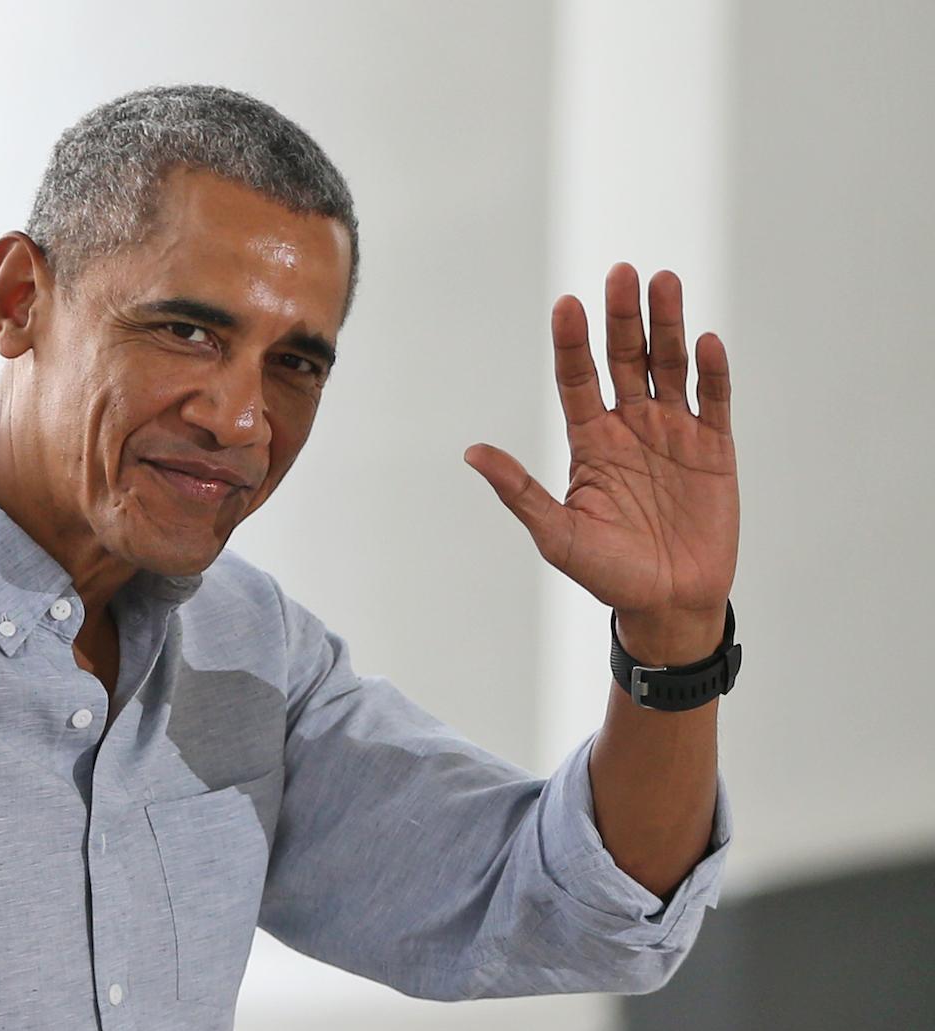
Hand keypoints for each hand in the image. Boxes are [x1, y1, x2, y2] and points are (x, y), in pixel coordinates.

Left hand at [465, 264, 738, 662]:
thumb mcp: (556, 534)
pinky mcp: (714, 446)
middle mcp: (629, 426)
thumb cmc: (606, 572)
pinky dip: (712, 371)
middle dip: (622, 317)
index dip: (572, 342)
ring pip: (669, 365)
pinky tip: (706, 342)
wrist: (667, 602)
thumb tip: (471, 453)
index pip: (576, 379)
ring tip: (664, 281)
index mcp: (589, 441)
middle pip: (623, 359)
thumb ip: (519, 491)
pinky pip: (714, 400)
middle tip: (620, 272)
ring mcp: (673, 432)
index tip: (567, 304)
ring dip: (668, 325)